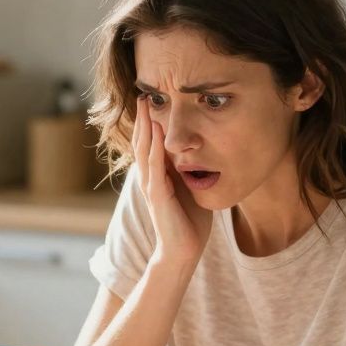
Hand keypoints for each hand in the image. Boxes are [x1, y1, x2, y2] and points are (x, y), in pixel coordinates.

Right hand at [131, 96, 212, 266]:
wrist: (183, 251)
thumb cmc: (190, 222)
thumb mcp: (192, 188)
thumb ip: (192, 170)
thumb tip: (204, 152)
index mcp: (158, 176)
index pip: (149, 144)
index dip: (148, 122)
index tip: (151, 100)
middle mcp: (150, 179)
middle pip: (141, 141)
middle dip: (141, 117)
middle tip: (142, 93)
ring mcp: (151, 187)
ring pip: (143, 150)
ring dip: (143, 126)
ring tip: (144, 104)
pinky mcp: (157, 197)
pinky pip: (153, 168)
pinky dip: (153, 148)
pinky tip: (154, 132)